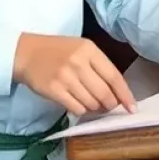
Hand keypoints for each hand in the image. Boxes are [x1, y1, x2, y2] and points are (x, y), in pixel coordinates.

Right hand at [13, 34, 135, 116]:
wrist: (26, 53)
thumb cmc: (58, 51)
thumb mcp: (81, 49)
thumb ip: (98, 66)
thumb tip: (116, 92)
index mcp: (89, 50)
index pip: (114, 76)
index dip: (125, 94)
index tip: (132, 108)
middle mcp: (79, 62)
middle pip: (104, 93)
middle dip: (110, 105)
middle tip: (108, 107)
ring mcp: (66, 77)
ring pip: (91, 103)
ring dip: (95, 109)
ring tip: (91, 104)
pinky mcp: (54, 90)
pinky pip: (76, 108)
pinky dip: (81, 111)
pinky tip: (79, 105)